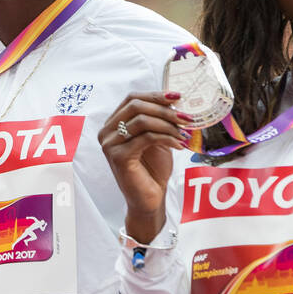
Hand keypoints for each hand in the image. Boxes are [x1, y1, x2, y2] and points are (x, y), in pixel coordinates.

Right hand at [99, 91, 189, 242]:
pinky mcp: (119, 157)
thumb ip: (158, 119)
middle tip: (186, 117)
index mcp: (113, 124)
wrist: (149, 198)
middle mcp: (107, 132)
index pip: (132, 98)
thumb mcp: (156, 137)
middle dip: (164, 109)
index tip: (178, 97)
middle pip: (136, 106)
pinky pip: (146, 138)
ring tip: (184, 133)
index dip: (155, 95)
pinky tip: (179, 145)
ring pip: (142, 121)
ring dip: (168, 124)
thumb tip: (175, 99)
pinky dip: (167, 138)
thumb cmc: (152, 169)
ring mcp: (110, 145)